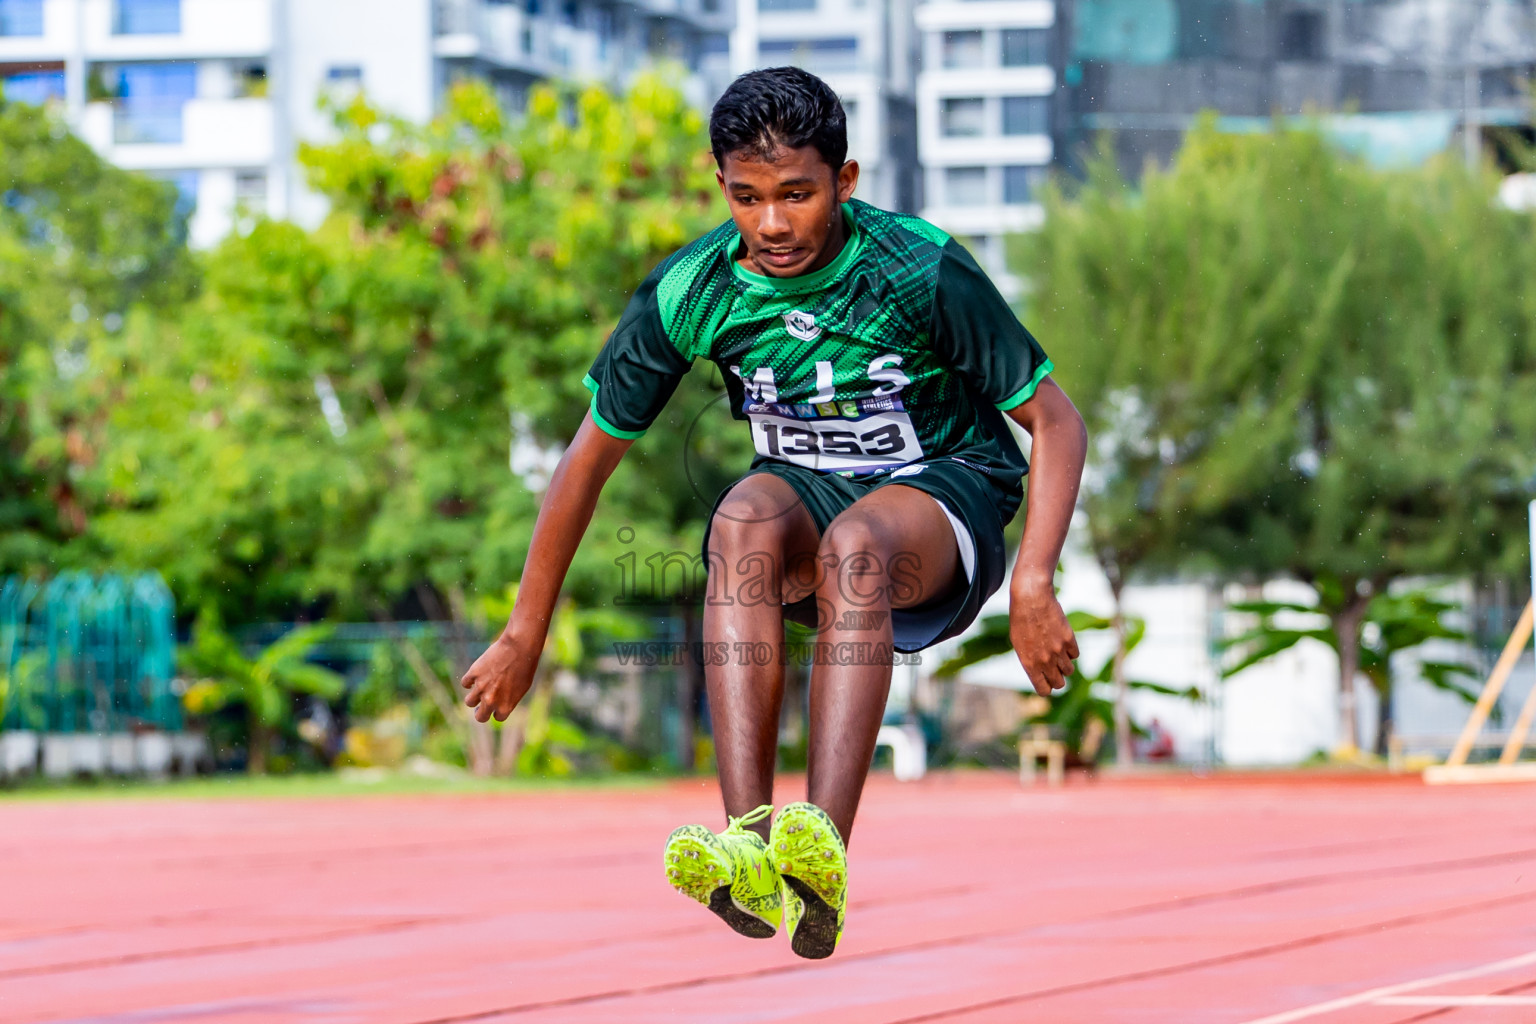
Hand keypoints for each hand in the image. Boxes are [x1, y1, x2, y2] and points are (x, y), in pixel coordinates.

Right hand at [460, 633, 538, 722]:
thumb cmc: (525, 667)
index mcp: (505, 707)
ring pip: (469, 702)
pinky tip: (476, 675)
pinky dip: (469, 680)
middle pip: (480, 717)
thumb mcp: (522, 688)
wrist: (519, 648)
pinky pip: (465, 683)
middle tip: (481, 705)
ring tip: (480, 688)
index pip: (497, 717)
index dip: (497, 711)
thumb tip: (499, 703)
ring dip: (474, 697)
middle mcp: (491, 700)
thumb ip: (509, 699)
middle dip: (481, 712)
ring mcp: (481, 687)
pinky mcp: (473, 674)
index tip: (497, 705)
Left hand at [1008, 576, 1079, 696]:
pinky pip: (1075, 655)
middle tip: (1053, 669)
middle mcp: (1045, 660)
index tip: (1046, 682)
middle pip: (1059, 684)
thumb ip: (1030, 661)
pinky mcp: (1069, 639)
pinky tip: (1061, 640)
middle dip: (1057, 679)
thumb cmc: (1020, 620)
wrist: (1031, 599)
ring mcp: (1058, 651)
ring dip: (1064, 665)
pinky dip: (1070, 651)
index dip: (1046, 688)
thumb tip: (1041, 673)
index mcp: (1029, 664)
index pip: (1043, 690)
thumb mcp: (1019, 644)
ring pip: (1069, 671)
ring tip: (1056, 652)